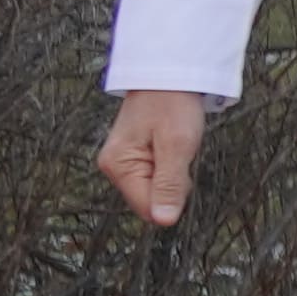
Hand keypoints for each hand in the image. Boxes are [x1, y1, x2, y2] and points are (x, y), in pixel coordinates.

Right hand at [98, 90, 208, 228]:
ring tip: (176, 147)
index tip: (182, 170)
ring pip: (155, 189)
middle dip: (173, 186)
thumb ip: (169, 185)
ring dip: (173, 175)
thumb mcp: (177, 145)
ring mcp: (123, 162)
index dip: (172, 198)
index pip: (148, 209)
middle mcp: (114, 168)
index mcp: (118, 167)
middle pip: (151, 200)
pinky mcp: (133, 156)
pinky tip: (172, 146)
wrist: (168, 74)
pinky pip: (156, 175)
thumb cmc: (172, 105)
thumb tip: (164, 221)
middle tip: (180, 154)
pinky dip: (170, 166)